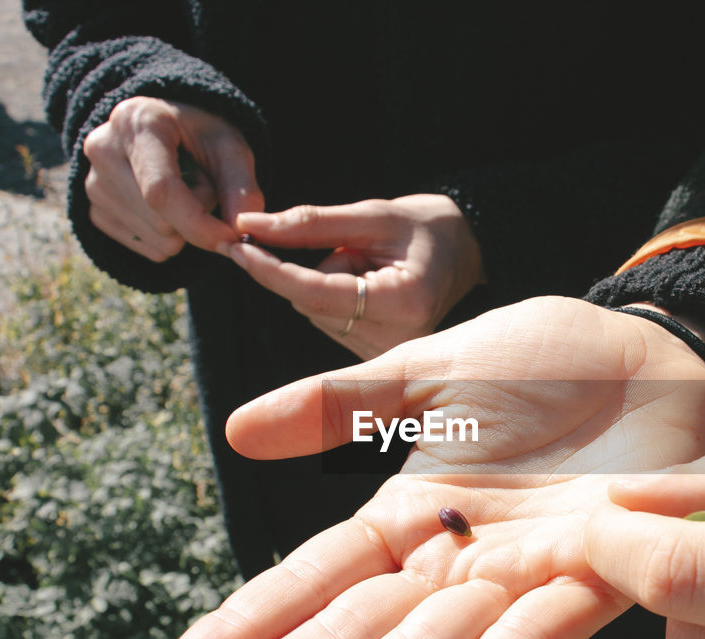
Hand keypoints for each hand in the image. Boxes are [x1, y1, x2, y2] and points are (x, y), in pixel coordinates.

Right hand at [82, 96, 263, 260]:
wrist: (167, 131)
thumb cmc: (200, 136)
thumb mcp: (230, 148)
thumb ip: (242, 189)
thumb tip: (239, 236)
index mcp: (137, 123)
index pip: (160, 191)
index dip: (199, 224)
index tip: (230, 240)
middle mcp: (103, 150)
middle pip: (161, 222)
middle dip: (197, 217)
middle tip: (202, 185)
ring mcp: (92, 183)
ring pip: (157, 241)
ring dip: (184, 228)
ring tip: (182, 190)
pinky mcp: (94, 211)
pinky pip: (147, 249)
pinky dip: (168, 237)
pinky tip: (164, 204)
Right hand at [148, 296, 704, 638]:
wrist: (662, 349)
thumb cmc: (551, 361)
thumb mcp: (431, 372)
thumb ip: (340, 406)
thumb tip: (236, 432)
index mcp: (410, 516)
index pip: (310, 582)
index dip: (242, 629)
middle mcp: (453, 563)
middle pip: (349, 636)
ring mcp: (519, 577)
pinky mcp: (595, 576)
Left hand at [227, 194, 483, 358]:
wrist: (467, 251)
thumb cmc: (425, 226)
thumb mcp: (374, 214)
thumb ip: (310, 222)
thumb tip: (250, 225)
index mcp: (403, 302)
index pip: (317, 292)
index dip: (272, 269)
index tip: (237, 246)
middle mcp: (396, 340)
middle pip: (311, 303)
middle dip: (315, 268)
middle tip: (360, 248)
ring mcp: (388, 355)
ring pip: (315, 314)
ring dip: (327, 282)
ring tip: (373, 267)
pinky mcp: (378, 359)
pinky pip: (327, 323)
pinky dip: (334, 298)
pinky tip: (370, 286)